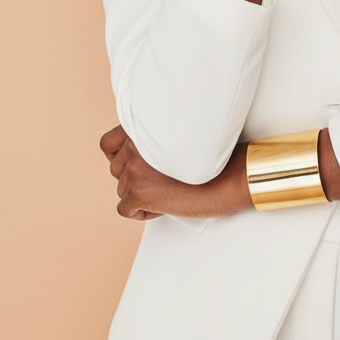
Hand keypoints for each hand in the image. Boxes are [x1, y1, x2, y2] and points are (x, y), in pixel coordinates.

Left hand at [99, 125, 252, 219]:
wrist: (231, 175)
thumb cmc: (215, 158)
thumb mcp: (178, 138)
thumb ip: (153, 140)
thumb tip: (135, 161)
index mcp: (143, 126)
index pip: (107, 143)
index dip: (119, 158)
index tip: (134, 166)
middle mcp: (134, 143)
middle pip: (116, 170)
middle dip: (135, 179)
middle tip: (161, 181)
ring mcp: (134, 167)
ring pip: (121, 190)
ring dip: (142, 195)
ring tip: (169, 190)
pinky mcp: (138, 191)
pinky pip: (126, 210)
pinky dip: (143, 212)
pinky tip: (164, 204)